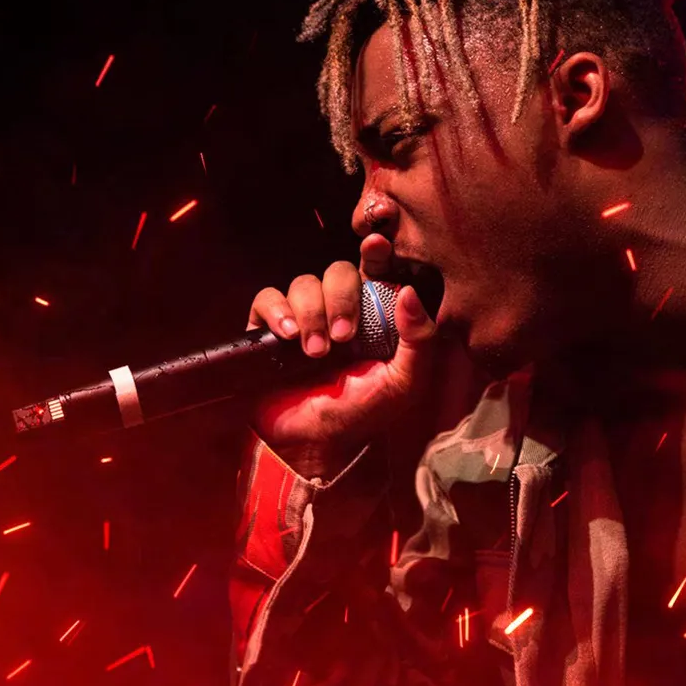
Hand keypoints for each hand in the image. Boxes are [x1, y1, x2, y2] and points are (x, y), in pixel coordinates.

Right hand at [242, 233, 439, 478]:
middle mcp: (338, 308)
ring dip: (310, 314)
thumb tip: (409, 292)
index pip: (376, 269)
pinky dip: (277, 312)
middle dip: (339, 299)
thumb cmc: (363, 413)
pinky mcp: (268, 328)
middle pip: (337, 271)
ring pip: (303, 283)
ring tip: (315, 353)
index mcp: (374, 314)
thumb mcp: (404, 384)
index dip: (376, 252)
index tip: (376, 245)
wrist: (312, 441)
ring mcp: (302, 316)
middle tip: (343, 338)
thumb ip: (418, 341)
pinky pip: (268, 298)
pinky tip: (286, 337)